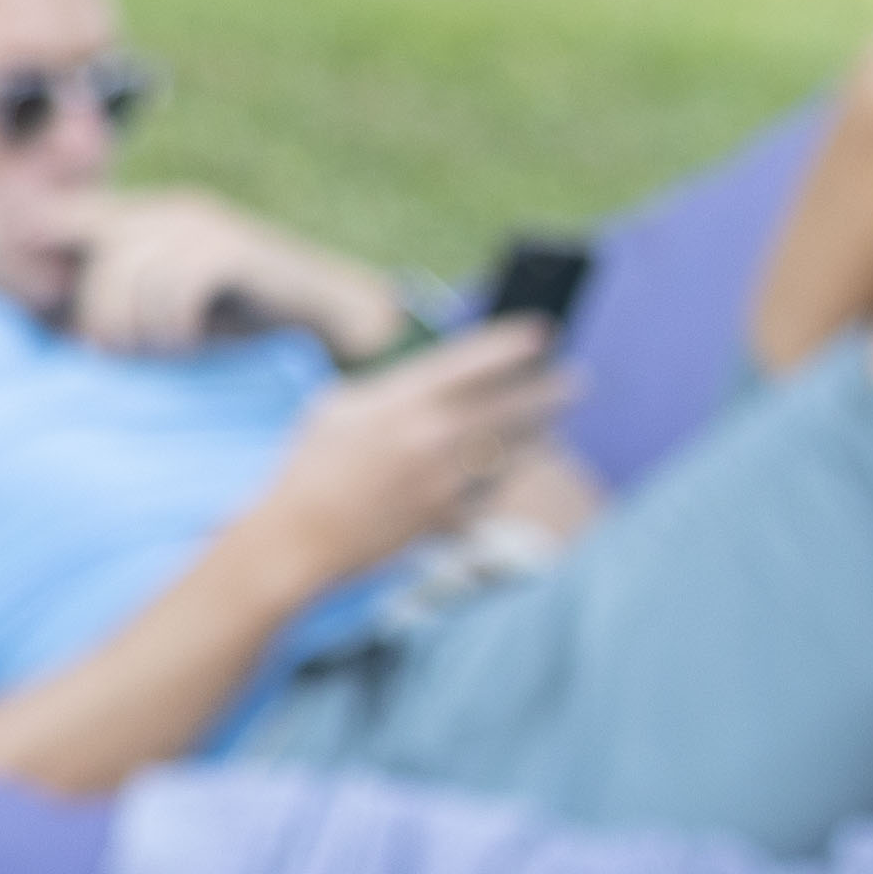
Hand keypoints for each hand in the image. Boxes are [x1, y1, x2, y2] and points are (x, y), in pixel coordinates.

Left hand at [64, 191, 398, 362]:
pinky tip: (191, 344)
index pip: (56, 215)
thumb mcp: (155, 320)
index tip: (26, 271)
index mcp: (140, 223)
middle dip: (101, 322)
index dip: (32, 238)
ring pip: (125, 275)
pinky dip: (173, 329)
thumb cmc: (235, 333)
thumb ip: (105, 308)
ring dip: (139, 332)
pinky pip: (172, 287)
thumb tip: (49, 325)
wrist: (328, 326)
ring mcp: (201, 225)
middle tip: (128, 357)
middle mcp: (167, 212)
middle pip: (92, 261)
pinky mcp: (231, 248)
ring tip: (167, 353)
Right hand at [245, 318, 568, 591]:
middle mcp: (431, 434)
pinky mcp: (448, 516)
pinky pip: (493, 489)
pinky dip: (504, 476)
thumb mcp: (335, 408)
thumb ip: (387, 388)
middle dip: (551, 389)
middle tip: (575, 379)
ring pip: (514, 447)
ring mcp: (444, 478)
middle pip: (513, 403)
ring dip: (539, 431)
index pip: (475, 360)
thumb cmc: (307, 469)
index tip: (542, 333)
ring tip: (554, 420)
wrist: (297, 540)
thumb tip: (426, 378)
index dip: (515, 343)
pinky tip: (514, 465)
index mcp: (401, 399)